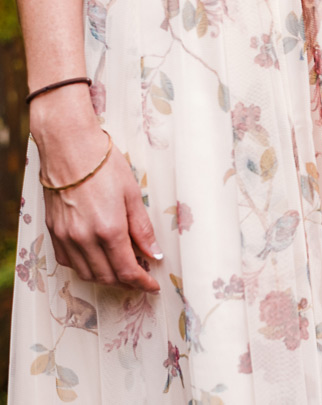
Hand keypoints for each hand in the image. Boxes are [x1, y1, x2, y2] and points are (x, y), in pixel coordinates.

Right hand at [35, 115, 161, 291]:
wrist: (69, 149)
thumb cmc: (105, 167)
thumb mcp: (133, 195)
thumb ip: (142, 229)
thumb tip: (154, 254)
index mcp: (109, 230)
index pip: (127, 270)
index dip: (142, 283)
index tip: (152, 286)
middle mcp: (84, 238)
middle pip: (107, 276)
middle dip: (126, 282)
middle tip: (141, 277)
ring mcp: (66, 237)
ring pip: (86, 273)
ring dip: (106, 277)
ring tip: (122, 269)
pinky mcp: (53, 231)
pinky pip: (68, 261)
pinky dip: (84, 266)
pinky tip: (97, 258)